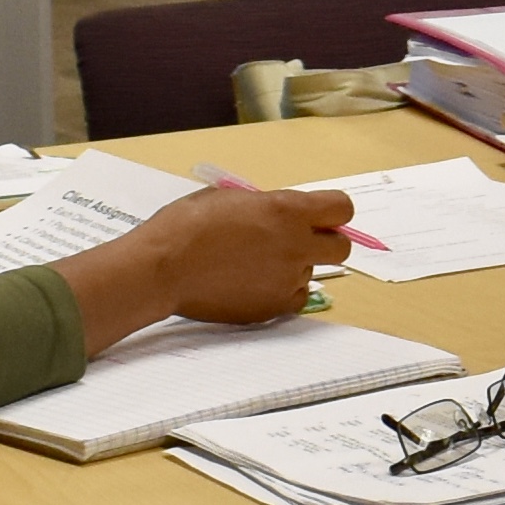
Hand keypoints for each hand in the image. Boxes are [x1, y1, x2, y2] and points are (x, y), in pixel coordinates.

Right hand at [61, 182, 353, 354]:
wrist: (162, 268)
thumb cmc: (187, 225)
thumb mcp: (230, 198)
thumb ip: (265, 205)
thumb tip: (281, 214)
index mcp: (287, 210)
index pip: (342, 208)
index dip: (332, 212)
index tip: (319, 216)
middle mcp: (296, 245)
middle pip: (342, 248)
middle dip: (325, 242)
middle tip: (299, 241)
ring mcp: (288, 279)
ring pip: (313, 272)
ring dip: (295, 266)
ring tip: (258, 263)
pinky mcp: (274, 306)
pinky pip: (297, 298)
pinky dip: (284, 291)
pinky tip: (257, 283)